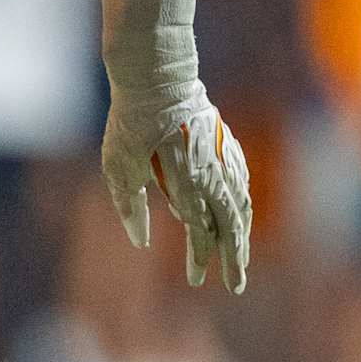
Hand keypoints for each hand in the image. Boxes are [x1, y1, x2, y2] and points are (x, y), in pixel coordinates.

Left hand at [103, 83, 251, 294]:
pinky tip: (239, 218)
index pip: (200, 232)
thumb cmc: (131, 121)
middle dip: (234, 259)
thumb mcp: (118, 166)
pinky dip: (243, 208)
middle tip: (235, 286)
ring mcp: (223, 158)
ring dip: (242, 236)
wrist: (159, 75)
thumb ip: (130, 207)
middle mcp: (212, 174)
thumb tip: (142, 242)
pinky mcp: (226, 145)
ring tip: (239, 259)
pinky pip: (242, 184)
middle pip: (231, 226)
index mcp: (187, 182)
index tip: (194, 280)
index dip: (199, 259)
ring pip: (242, 206)